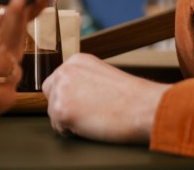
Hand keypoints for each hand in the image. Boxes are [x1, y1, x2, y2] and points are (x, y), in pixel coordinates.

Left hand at [43, 53, 169, 144]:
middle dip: (63, 105)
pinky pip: (58, 128)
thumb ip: (84, 79)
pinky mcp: (61, 110)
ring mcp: (61, 90)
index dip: (69, 95)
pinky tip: (91, 125)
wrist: (144, 107)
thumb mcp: (103, 76)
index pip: (58, 79)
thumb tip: (73, 94)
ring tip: (94, 118)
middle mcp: (65, 70)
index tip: (84, 102)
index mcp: (77, 60)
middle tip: (87, 113)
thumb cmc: (131, 97)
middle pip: (50, 94)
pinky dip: (72, 132)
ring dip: (69, 120)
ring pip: (53, 112)